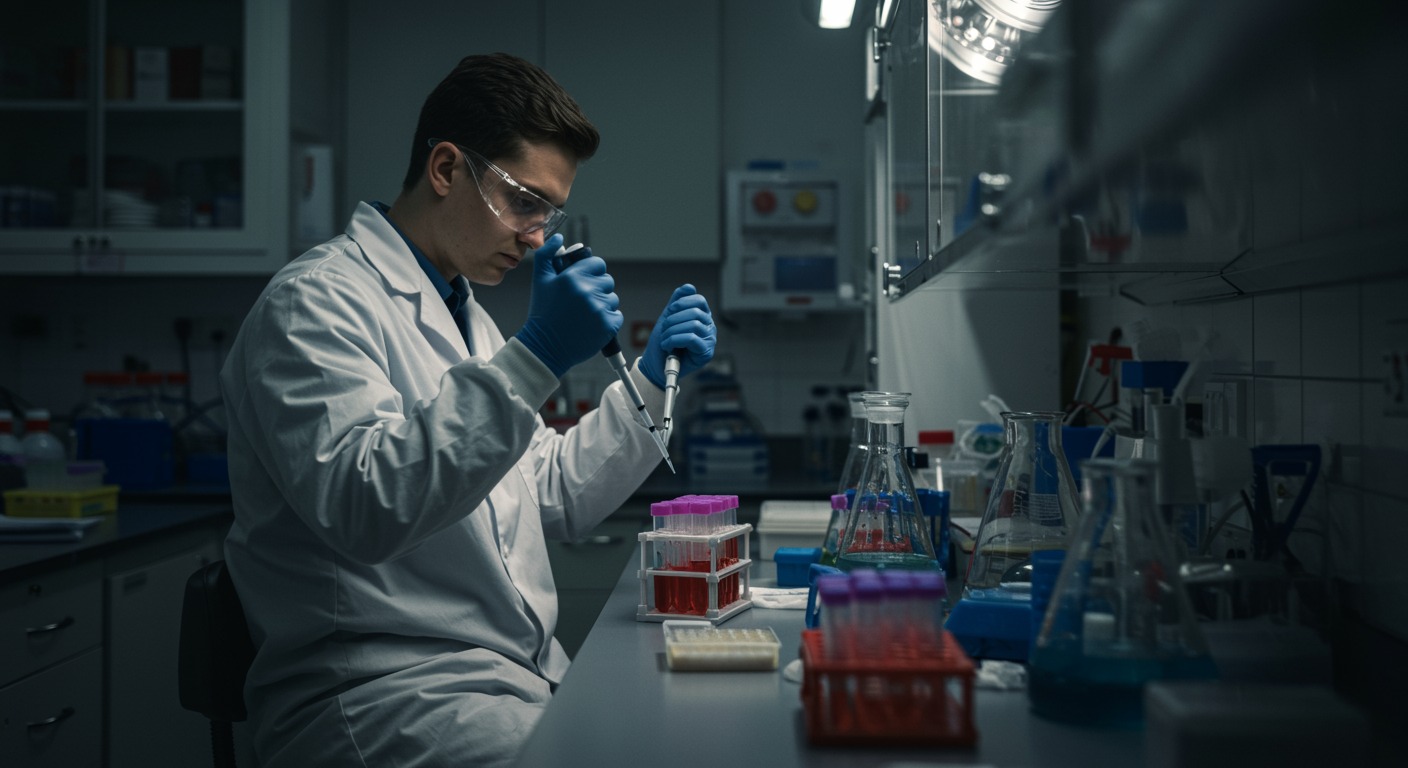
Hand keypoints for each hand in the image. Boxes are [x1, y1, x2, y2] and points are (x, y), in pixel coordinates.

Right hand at [515, 234, 622, 376]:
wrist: (545, 347)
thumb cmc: (543, 313)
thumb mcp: (540, 281)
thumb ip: (547, 255)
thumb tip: (558, 238)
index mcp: (573, 277)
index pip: (598, 264)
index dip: (591, 272)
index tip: (583, 281)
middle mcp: (588, 291)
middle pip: (607, 281)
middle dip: (597, 288)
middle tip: (581, 301)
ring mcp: (600, 309)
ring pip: (612, 298)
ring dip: (602, 304)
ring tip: (584, 314)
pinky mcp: (608, 325)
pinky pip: (617, 315)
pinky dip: (608, 320)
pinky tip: (591, 325)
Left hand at [641, 284, 715, 388]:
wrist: (656, 365)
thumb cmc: (663, 342)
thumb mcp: (668, 317)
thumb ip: (677, 302)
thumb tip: (689, 287)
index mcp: (702, 316)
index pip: (699, 301)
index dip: (682, 303)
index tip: (669, 311)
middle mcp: (708, 327)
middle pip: (696, 312)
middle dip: (674, 320)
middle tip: (664, 330)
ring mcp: (709, 340)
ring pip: (693, 325)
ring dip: (672, 331)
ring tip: (665, 339)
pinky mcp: (706, 353)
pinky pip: (691, 338)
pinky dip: (675, 340)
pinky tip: (668, 345)